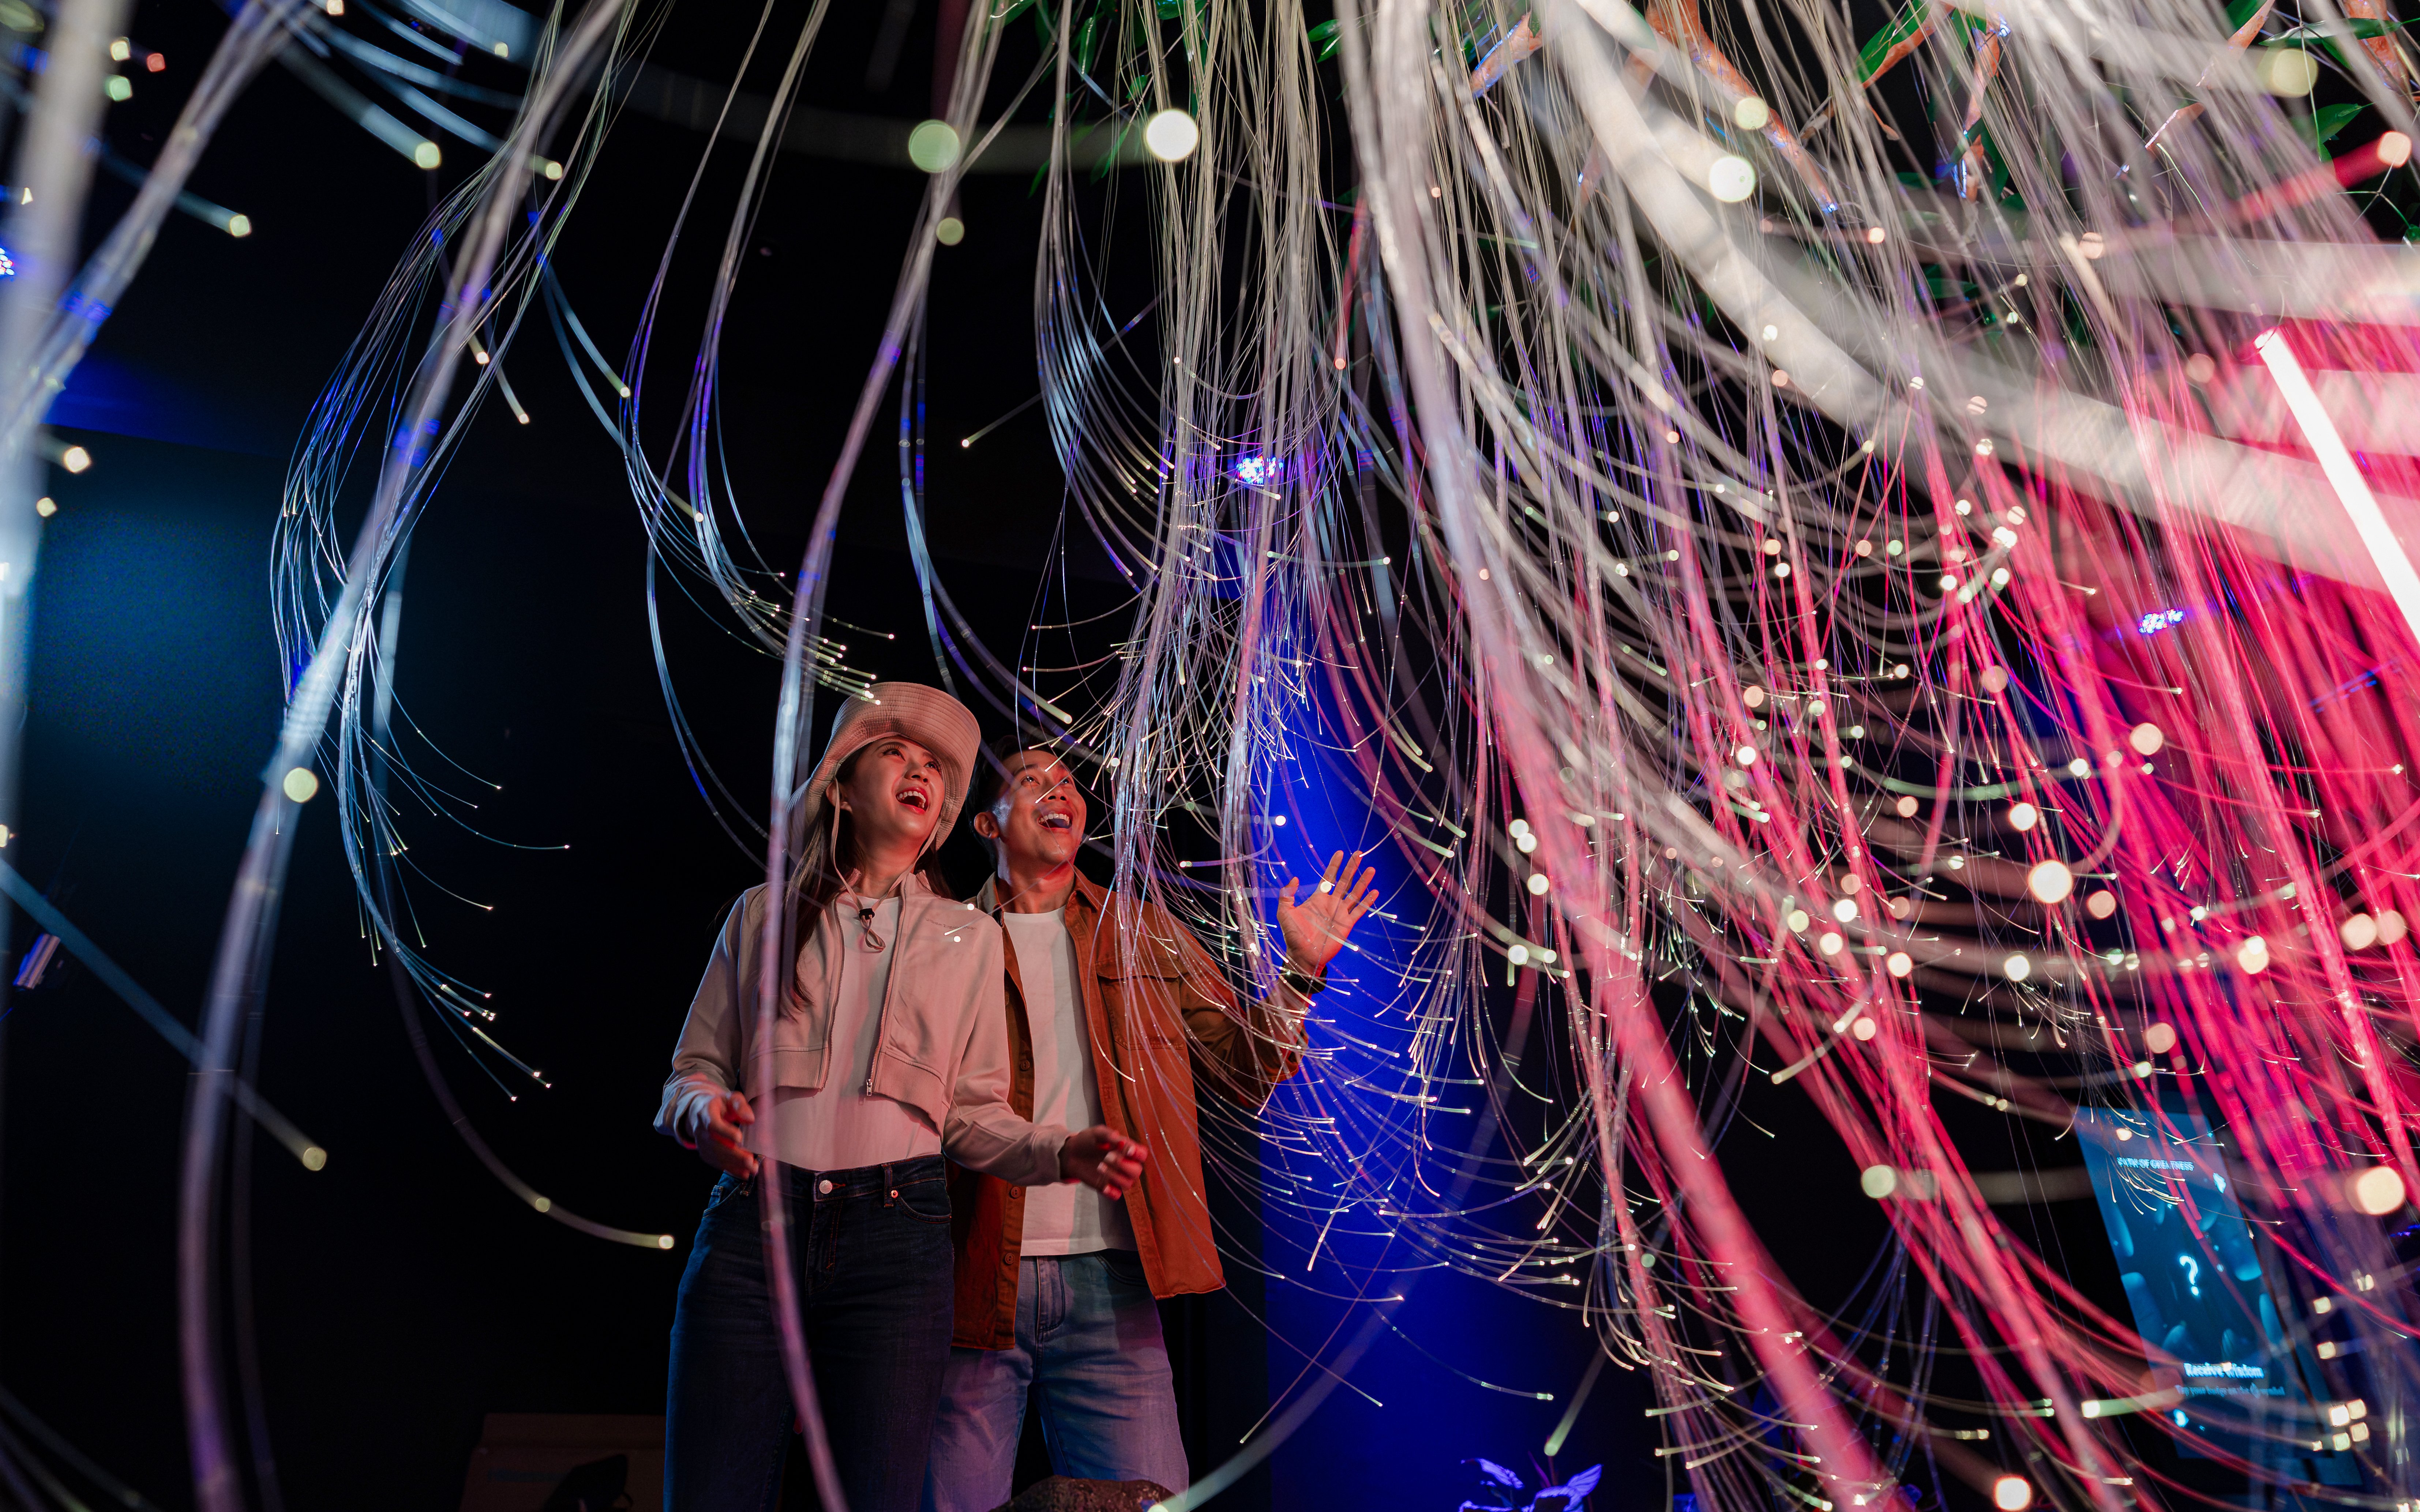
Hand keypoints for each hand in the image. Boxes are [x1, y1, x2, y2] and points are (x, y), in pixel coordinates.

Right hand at [686, 1090, 758, 1179]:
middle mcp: (700, 1130)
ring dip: (734, 1165)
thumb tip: (750, 1119)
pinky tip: (744, 1173)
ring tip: (752, 1169)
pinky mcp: (705, 1154)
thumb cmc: (720, 1105)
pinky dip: (731, 1169)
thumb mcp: (730, 1097)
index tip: (739, 1138)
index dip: (725, 1132)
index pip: (713, 1124)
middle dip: (734, 1154)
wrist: (700, 1113)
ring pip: (716, 1157)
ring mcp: (701, 1144)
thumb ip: (740, 1105)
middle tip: (750, 1161)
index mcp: (706, 1113)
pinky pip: (717, 1163)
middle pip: (715, 1145)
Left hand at [1059, 1126, 1148, 1199]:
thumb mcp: (1096, 1133)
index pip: (1141, 1154)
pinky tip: (1103, 1185)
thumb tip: (1119, 1140)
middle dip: (1123, 1165)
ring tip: (1099, 1166)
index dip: (1138, 1154)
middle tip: (1107, 1156)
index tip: (1128, 1150)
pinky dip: (1112, 1191)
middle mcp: (1125, 1165)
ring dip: (1115, 1176)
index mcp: (1126, 1150)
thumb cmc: (1087, 1140)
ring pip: (1128, 1184)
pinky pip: (1116, 1195)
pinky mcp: (1107, 1187)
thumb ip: (1108, 1134)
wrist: (1071, 1153)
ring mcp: (1116, 1177)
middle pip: (1137, 1171)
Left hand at [1277, 850, 1379, 976]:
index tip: (1340, 853)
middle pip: (1345, 881)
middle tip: (1359, 854)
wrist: (1303, 955)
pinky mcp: (1347, 924)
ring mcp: (1340, 913)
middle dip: (1352, 868)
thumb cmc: (1293, 935)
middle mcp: (1331, 903)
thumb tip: (1294, 877)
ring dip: (1363, 881)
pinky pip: (1359, 910)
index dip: (1334, 865)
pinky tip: (1375, 891)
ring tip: (1371, 869)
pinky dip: (1367, 901)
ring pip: (1355, 893)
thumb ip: (1287, 894)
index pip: (1328, 878)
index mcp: (1317, 898)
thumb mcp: (1285, 912)